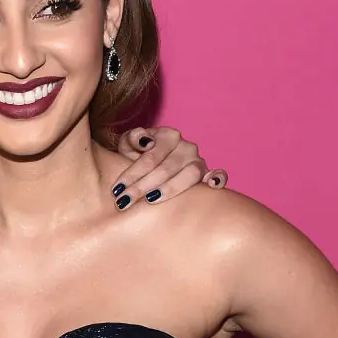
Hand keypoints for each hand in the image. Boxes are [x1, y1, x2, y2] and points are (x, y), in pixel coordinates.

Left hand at [111, 127, 227, 210]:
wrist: (156, 158)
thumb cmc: (140, 152)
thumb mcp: (130, 143)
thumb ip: (132, 139)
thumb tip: (145, 142)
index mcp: (168, 135)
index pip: (149, 157)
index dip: (131, 173)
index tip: (117, 190)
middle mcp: (186, 147)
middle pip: (165, 169)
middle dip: (142, 187)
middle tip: (125, 202)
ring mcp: (199, 161)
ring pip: (189, 176)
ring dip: (169, 189)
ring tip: (151, 200)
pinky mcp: (209, 173)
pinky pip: (219, 174)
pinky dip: (218, 178)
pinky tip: (211, 186)